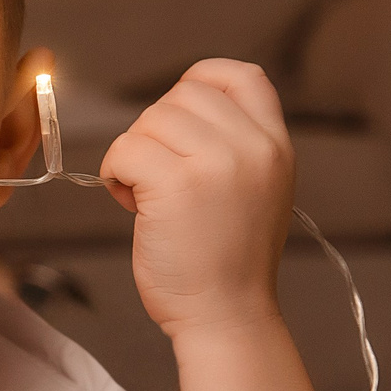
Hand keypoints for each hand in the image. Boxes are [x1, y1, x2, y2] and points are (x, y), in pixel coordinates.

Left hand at [99, 59, 295, 340]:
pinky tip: (129, 202)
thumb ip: (233, 145)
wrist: (226, 315)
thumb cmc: (226, 260)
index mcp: (276, 145)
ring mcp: (218, 163)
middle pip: (183, 94)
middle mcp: (254, 147)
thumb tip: (174, 110)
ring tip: (145, 194)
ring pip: (149, 120)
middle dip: (155, 129)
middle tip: (156, 175)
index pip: (242, 75)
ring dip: (132, 153)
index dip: (199, 82)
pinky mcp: (177, 184)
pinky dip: (114, 172)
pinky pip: (125, 149)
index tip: (176, 117)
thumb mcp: (255, 189)